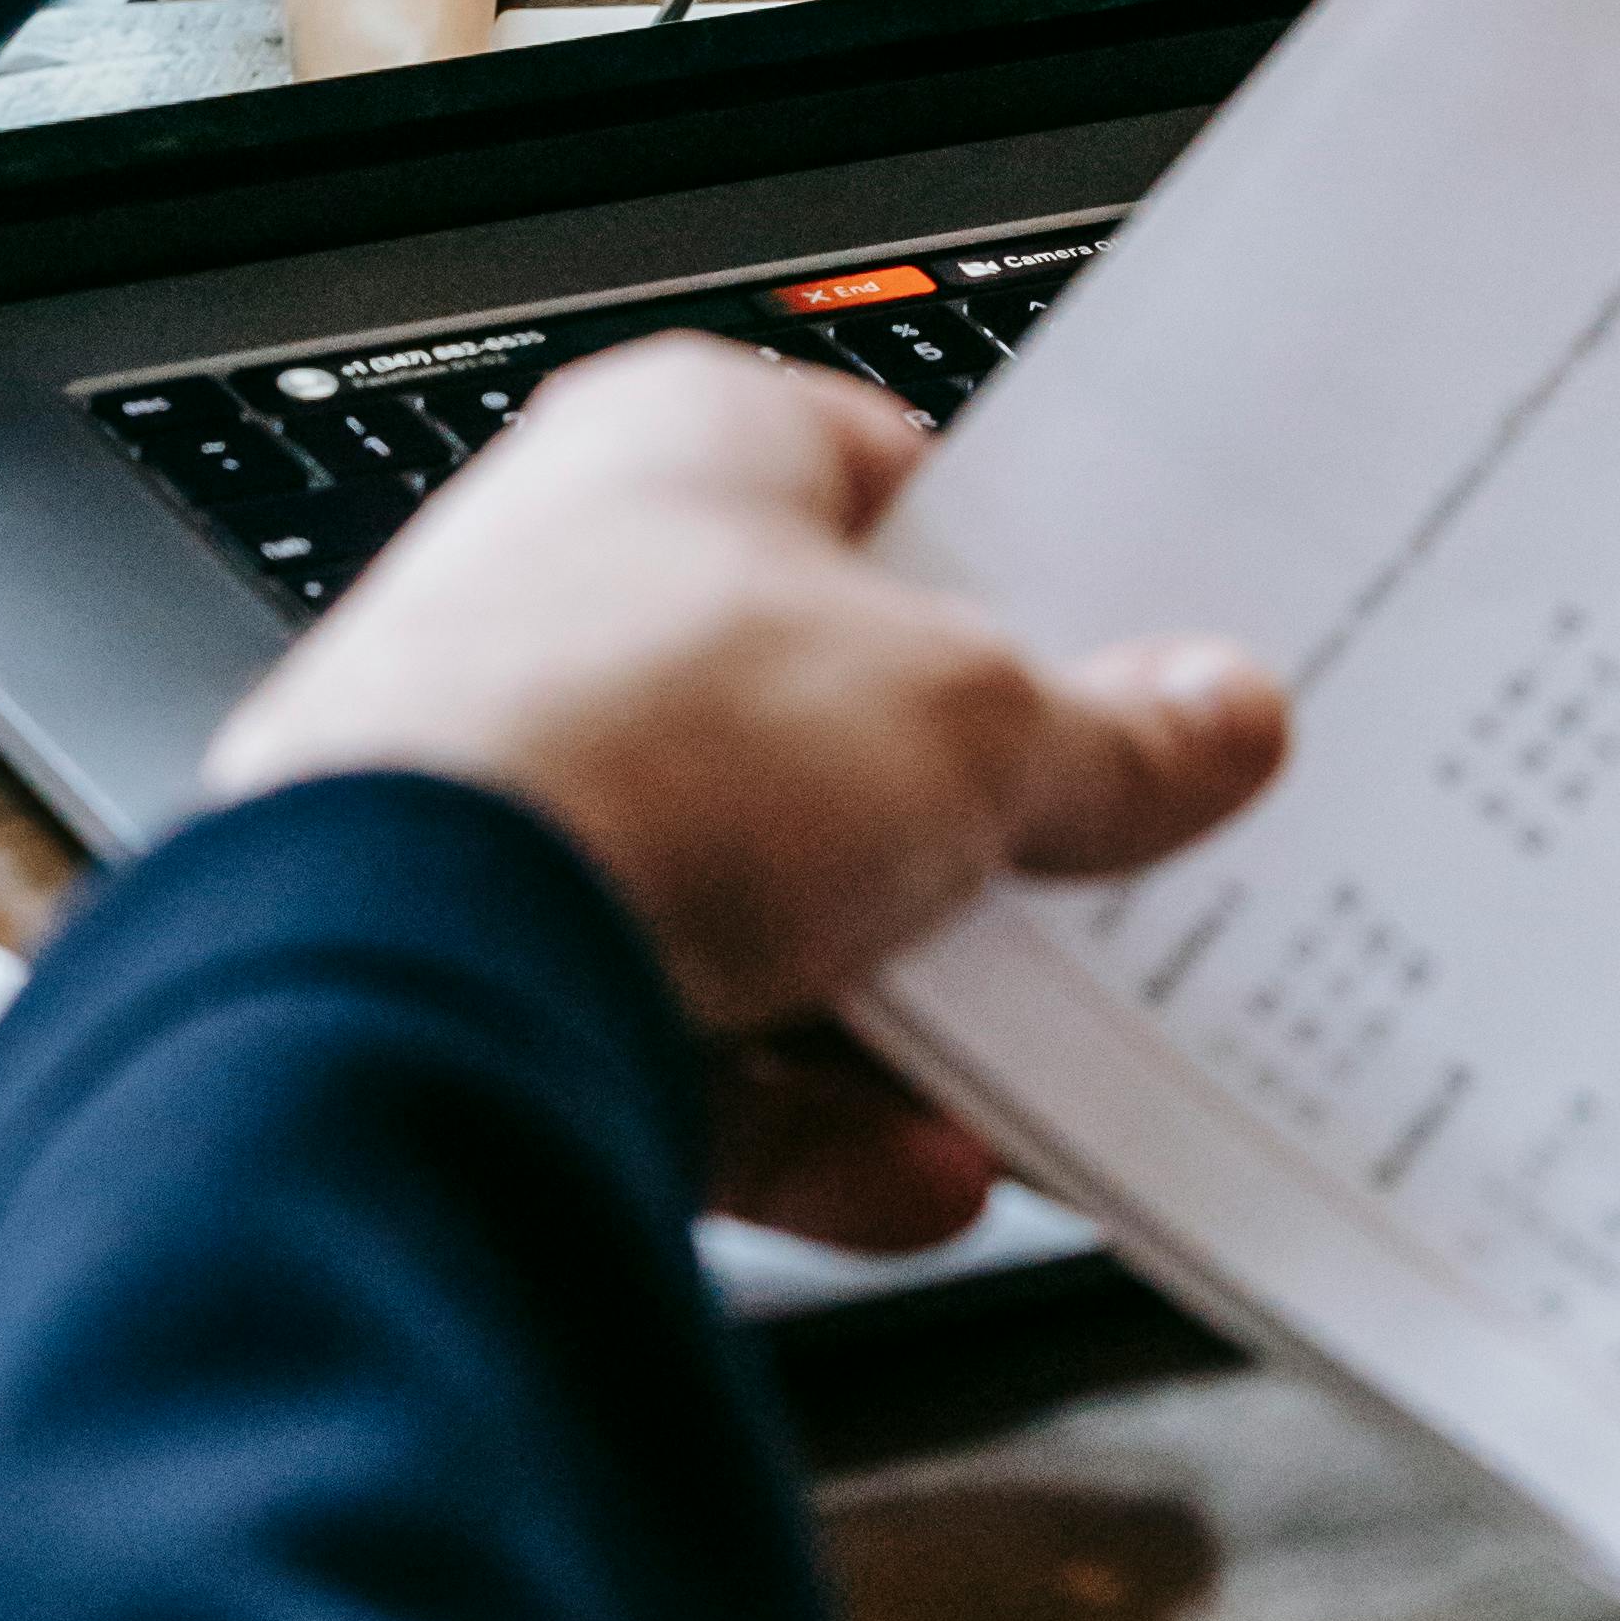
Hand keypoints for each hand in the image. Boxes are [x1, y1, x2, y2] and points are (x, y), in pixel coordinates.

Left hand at [203, 336, 1286, 1237]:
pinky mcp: (498, 982)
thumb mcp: (967, 722)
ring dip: (912, 999)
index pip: (894, 483)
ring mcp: (526, 796)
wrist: (409, 972)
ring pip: (770, 904)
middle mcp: (580, 603)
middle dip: (981, 819)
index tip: (1148, 668)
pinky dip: (816, 1124)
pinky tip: (924, 1172)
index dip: (1033, 581)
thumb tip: (1210, 720)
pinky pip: (697, 1054)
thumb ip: (1109, 735)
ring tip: (1046, 1062)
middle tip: (1121, 868)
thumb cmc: (634, 744)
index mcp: (683, 448)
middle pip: (839, 715)